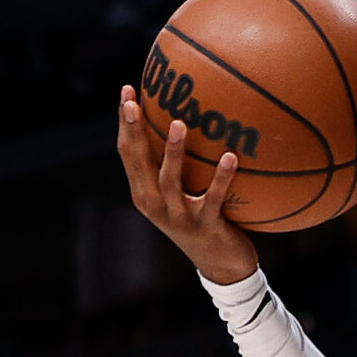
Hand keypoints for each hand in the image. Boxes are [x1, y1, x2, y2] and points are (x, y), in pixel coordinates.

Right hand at [116, 86, 259, 285]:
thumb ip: (180, 164)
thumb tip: (190, 117)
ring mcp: (178, 217)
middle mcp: (155, 204)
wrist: (222, 266)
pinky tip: (231, 156)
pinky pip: (213, 197)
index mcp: (145, 193)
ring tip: (178, 123)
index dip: (125, 123)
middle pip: (139, 162)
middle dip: (134, 130)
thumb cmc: (204, 220)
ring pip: (170, 181)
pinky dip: (221, 177)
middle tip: (133, 101)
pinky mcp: (205, 226)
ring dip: (173, 152)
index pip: (128, 153)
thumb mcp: (184, 193)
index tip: (127, 90)